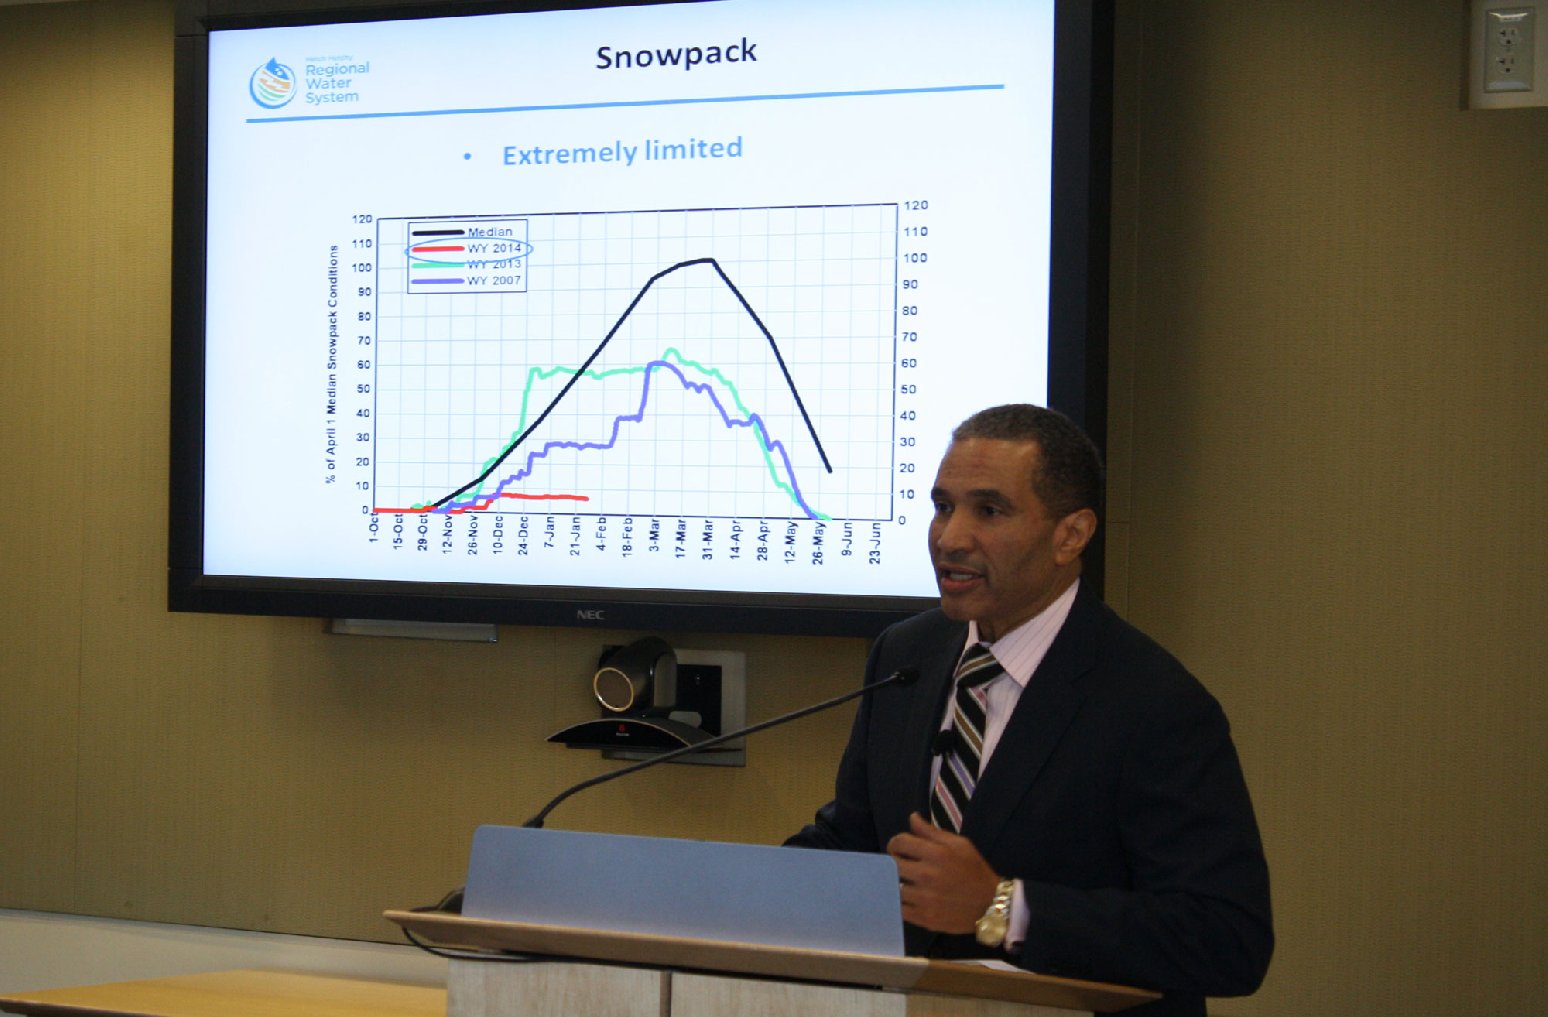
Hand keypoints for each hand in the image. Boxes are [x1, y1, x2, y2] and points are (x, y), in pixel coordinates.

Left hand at [886, 812, 1000, 933]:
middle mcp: (927, 875)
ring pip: (894, 888)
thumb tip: (912, 818)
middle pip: (893, 865)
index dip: (896, 843)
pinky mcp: (925, 918)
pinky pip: (900, 909)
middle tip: (900, 865)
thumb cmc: (974, 871)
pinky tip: (908, 899)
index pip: (900, 842)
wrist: (991, 905)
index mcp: (937, 854)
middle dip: (893, 862)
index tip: (899, 848)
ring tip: (904, 883)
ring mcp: (925, 899)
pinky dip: (900, 903)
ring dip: (895, 884)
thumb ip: (932, 831)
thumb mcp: (959, 844)